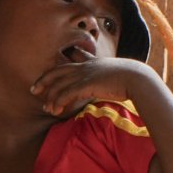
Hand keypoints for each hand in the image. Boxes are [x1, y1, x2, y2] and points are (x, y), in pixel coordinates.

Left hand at [30, 57, 157, 117]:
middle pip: (57, 71)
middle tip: (34, 90)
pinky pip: (66, 93)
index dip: (56, 70)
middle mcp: (85, 66)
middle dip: (44, 80)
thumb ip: (108, 80)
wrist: (138, 79)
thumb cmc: (132, 80)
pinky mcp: (86, 84)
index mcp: (92, 62)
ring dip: (51, 97)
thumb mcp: (117, 76)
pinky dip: (59, 102)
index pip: (69, 63)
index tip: (48, 77)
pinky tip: (56, 110)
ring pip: (59, 85)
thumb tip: (108, 88)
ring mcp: (85, 74)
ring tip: (47, 108)